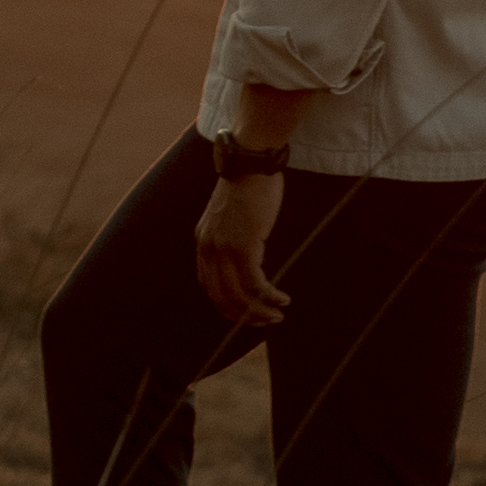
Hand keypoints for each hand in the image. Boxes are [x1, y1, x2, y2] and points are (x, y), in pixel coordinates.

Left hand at [194, 170, 289, 329]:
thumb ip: (231, 238)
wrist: (250, 163)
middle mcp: (208, 249)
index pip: (209, 286)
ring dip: (259, 311)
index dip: (226, 305)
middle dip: (243, 315)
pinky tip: (282, 299)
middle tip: (264, 322)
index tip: (245, 314)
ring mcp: (224, 248)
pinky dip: (269, 296)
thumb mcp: (230, 217)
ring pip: (239, 295)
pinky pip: (255, 283)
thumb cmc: (247, 187)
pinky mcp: (243, 245)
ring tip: (277, 315)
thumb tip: (246, 259)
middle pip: (221, 296)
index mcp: (203, 243)